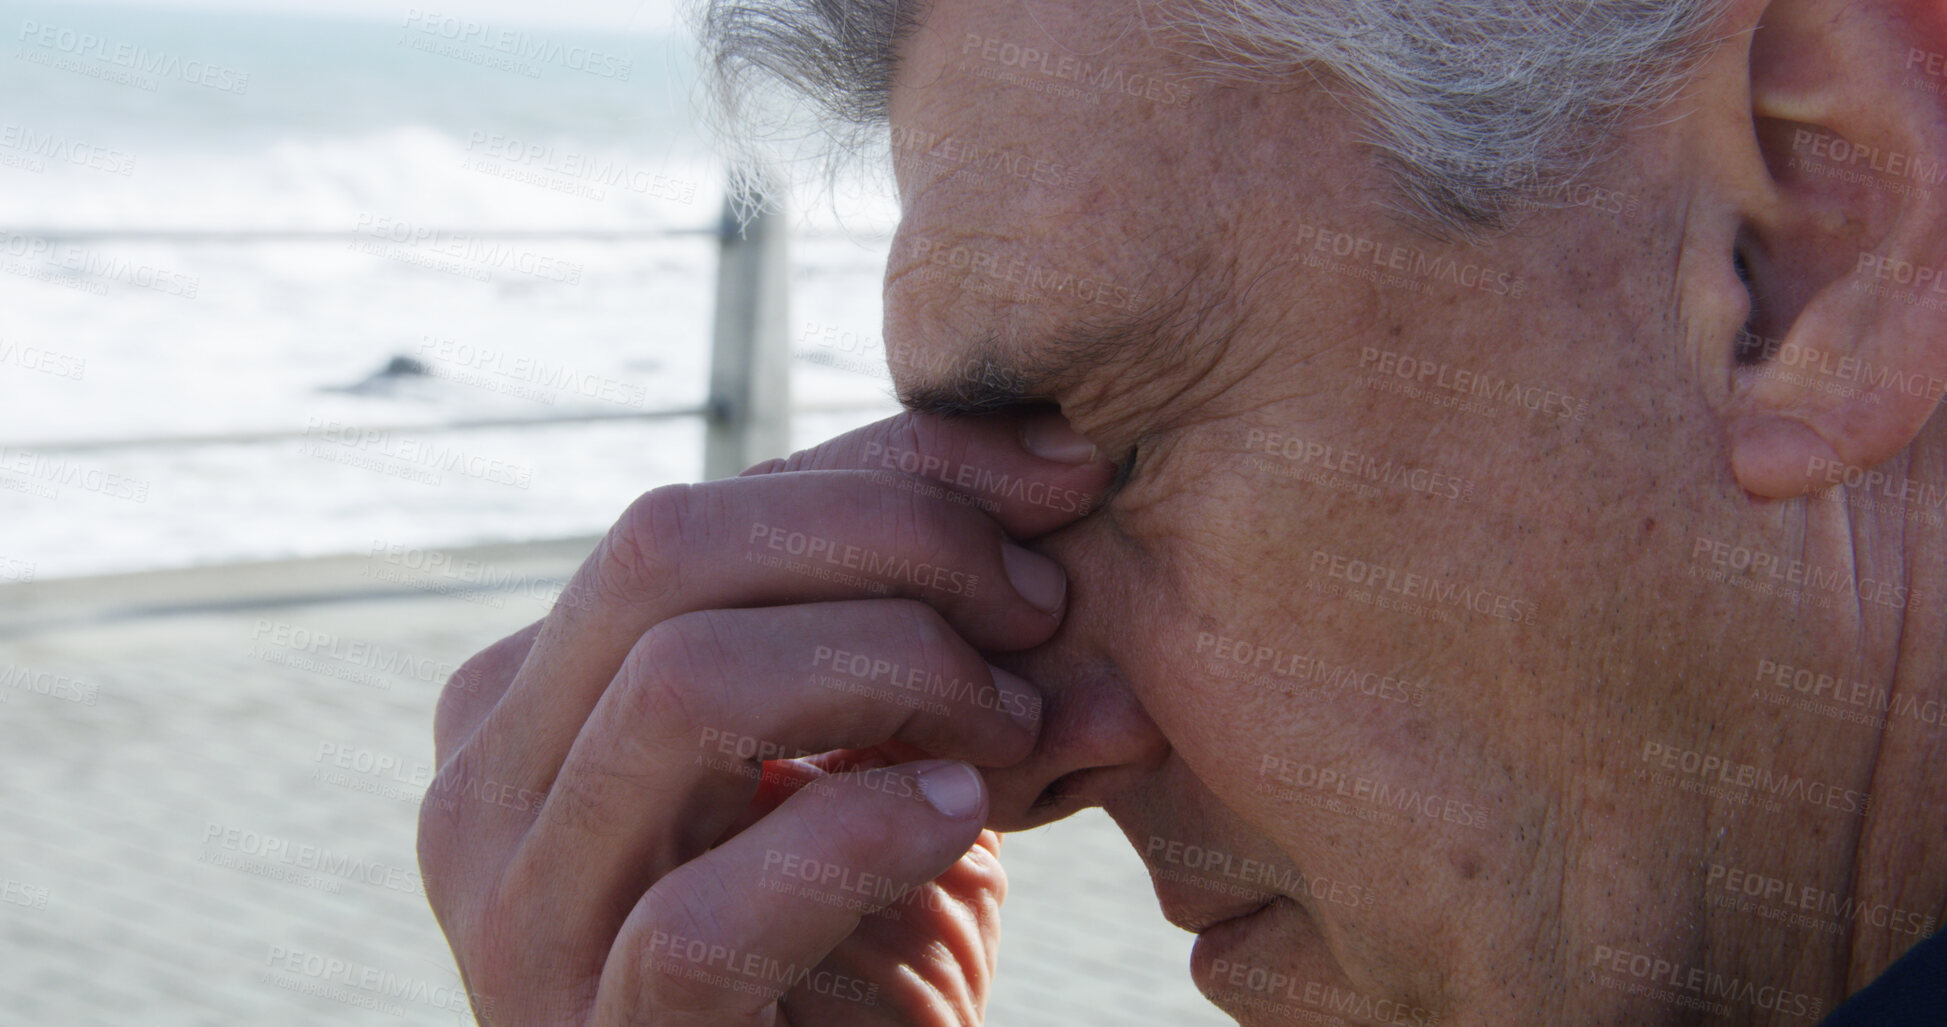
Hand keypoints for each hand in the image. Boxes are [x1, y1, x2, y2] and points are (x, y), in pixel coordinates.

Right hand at [418, 409, 1113, 1025]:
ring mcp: (523, 920)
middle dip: (890, 539)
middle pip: (667, 551)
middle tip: (1040, 601)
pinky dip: (852, 841)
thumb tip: (1070, 482)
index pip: (703, 512)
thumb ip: (934, 634)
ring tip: (1012, 724)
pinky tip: (956, 817)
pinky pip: (701, 917)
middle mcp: (491, 784)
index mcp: (537, 693)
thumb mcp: (883, 764)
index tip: (1062, 475)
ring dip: (890, 670)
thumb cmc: (850, 960)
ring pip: (679, 688)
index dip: (896, 469)